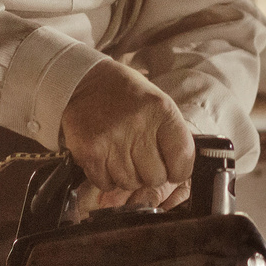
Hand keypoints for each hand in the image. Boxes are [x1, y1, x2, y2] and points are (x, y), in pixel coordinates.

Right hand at [58, 60, 194, 213]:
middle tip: (141, 159)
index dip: (178, 170)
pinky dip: (107, 178)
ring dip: (127, 176)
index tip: (172, 169)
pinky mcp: (90, 151)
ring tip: (121, 156)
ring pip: (130, 183)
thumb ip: (171, 136)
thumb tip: (179, 173)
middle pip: (156, 178)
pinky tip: (106, 159)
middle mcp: (138, 124)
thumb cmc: (125, 95)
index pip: (183, 158)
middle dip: (150, 174)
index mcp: (161, 109)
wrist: (82, 82)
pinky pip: (106, 184)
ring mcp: (112, 139)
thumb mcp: (157, 102)